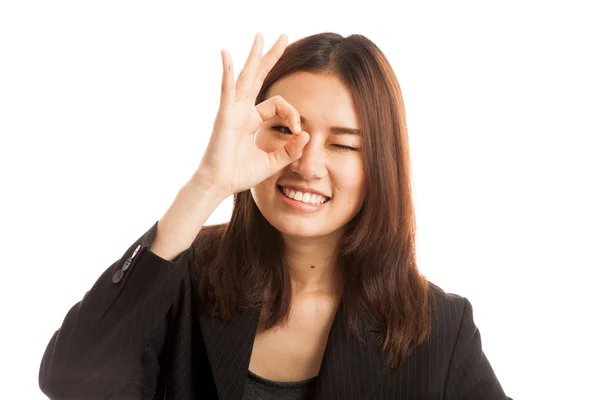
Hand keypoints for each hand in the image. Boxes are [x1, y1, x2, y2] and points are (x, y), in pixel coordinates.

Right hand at [192, 33, 309, 196]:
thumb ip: (291, 149)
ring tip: (260, 37)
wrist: (220, 185)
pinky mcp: (224, 116)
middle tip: (282, 37)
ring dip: (254, 56)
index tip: (298, 131)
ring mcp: (232, 111)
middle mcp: (243, 110)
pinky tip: (225, 55)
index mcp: (254, 119)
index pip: (279, 104)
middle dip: (271, 57)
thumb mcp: (274, 161)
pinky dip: (225, 72)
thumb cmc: (241, 173)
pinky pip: (226, 90)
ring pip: (245, 77)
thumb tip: (306, 134)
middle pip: (259, 77)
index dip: (292, 114)